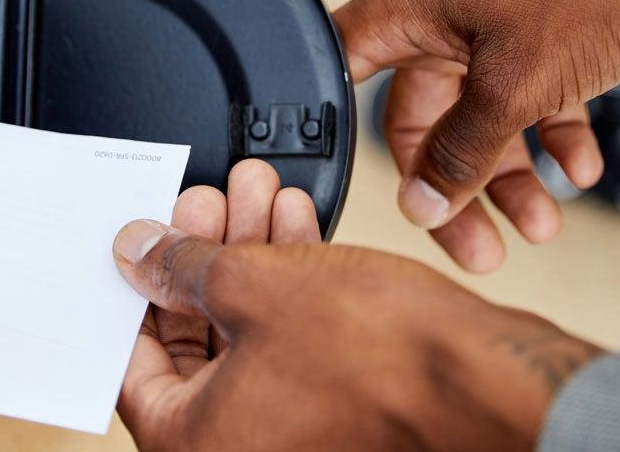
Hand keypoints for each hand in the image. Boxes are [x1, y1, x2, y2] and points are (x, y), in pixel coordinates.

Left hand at [113, 181, 602, 449]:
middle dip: (205, 253)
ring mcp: (292, 433)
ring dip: (251, 255)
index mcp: (195, 446)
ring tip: (256, 192)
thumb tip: (141, 253)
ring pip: (247, 333)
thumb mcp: (255, 284)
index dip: (137, 290)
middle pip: (195, 340)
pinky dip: (289, 285)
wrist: (489, 381)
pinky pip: (291, 343)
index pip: (131, 363)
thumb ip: (183, 265)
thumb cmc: (384, 359)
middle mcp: (239, 450)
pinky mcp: (336, 409)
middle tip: (208, 200)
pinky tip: (295, 224)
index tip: (145, 243)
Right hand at [335, 0, 619, 271]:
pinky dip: (551, 136)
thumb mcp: (518, 84)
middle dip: (455, 189)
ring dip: (510, 176)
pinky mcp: (541, 31)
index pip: (340, 80)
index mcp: (407, 9)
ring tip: (542, 227)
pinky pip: (530, 99)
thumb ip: (463, 150)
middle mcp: (439, 17)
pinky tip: (580, 169)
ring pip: (481, 119)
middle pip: (423, 121)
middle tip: (480, 250)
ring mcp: (491, 24)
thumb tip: (423, 203)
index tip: (375, 198)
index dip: (339, 138)